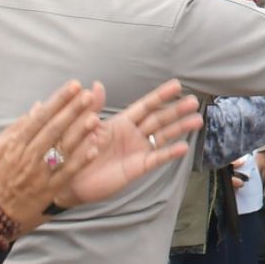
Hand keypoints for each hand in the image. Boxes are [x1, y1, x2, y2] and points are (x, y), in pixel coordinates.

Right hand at [0, 81, 104, 223]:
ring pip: (61, 150)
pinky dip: (80, 161)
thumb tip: (38, 107)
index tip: (74, 86)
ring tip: (95, 117)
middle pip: (53, 129)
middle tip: (88, 95)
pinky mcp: (49, 189)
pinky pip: (67, 174)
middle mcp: (28, 156)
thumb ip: (18, 127)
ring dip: (79, 133)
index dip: (58, 100)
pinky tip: (94, 149)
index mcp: (15, 143)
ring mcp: (39, 173)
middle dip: (71, 111)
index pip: (40, 116)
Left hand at [53, 81, 202, 209]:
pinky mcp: (137, 168)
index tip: (177, 85)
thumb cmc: (73, 151)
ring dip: (180, 128)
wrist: (67, 179)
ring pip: (163, 136)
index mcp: (121, 122)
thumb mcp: (83, 126)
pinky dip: (169, 153)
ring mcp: (137, 151)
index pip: (146, 106)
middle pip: (159, 119)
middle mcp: (133, 135)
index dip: (161, 96)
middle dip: (176, 110)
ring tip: (198, 120)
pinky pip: (156, 159)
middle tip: (194, 101)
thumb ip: (92, 107)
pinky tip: (184, 147)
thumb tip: (95, 84)